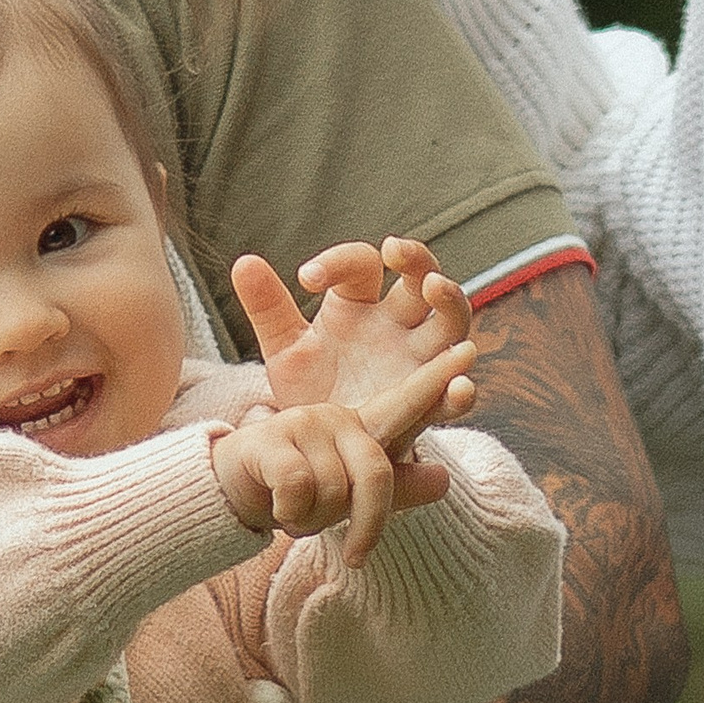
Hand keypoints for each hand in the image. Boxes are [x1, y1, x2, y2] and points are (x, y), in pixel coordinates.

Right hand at [213, 345, 470, 563]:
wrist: (231, 495)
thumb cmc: (297, 493)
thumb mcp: (350, 496)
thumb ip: (397, 488)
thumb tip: (444, 478)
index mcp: (364, 429)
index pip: (408, 406)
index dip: (437, 381)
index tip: (470, 349)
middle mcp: (339, 418)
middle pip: (375, 476)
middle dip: (365, 525)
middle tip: (354, 552)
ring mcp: (305, 423)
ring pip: (333, 490)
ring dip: (315, 520)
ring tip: (298, 513)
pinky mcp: (271, 438)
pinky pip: (299, 487)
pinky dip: (291, 513)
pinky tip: (276, 506)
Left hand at [234, 236, 477, 432]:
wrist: (321, 452)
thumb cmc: (309, 391)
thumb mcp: (285, 351)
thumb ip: (268, 309)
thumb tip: (242, 261)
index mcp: (360, 306)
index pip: (362, 265)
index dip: (339, 262)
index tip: (306, 279)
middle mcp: (396, 326)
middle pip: (420, 278)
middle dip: (415, 259)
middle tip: (395, 250)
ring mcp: (419, 361)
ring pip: (451, 321)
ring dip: (451, 300)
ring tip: (435, 287)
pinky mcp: (428, 403)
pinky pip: (452, 392)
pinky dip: (461, 389)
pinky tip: (458, 386)